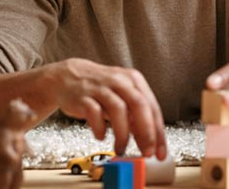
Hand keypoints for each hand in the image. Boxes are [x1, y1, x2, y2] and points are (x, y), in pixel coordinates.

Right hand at [51, 58, 166, 158]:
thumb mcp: (123, 96)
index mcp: (134, 80)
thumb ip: (135, 115)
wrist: (68, 76)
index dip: (158, 133)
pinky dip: (100, 128)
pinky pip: (94, 113)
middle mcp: (120, 81)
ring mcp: (101, 88)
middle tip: (146, 152)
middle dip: (146, 133)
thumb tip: (149, 139)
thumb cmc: (100, 89)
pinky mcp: (83, 96)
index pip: (153, 108)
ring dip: (122, 134)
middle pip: (139, 106)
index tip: (160, 152)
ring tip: (121, 149)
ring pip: (118, 110)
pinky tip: (101, 136)